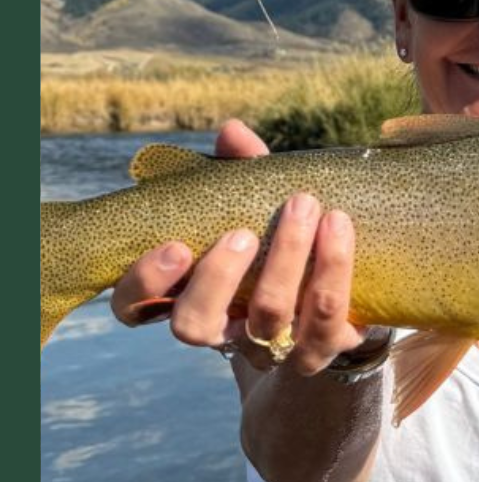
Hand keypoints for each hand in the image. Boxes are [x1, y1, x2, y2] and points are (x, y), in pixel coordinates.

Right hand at [110, 119, 364, 374]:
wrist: (338, 309)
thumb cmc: (280, 250)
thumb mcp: (257, 211)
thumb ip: (241, 174)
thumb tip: (232, 131)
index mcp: (186, 296)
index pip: (134, 306)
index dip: (145, 282)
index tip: (176, 245)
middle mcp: (221, 332)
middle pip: (195, 324)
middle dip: (218, 276)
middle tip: (244, 231)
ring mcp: (269, 349)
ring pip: (268, 320)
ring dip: (287, 260)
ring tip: (308, 208)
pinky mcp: (319, 350)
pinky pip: (327, 324)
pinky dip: (334, 271)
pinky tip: (341, 229)